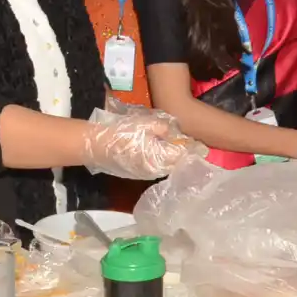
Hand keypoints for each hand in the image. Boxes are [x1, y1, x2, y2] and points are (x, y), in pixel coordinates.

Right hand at [82, 104, 196, 180]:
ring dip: (170, 159)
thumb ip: (163, 128)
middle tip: (188, 145)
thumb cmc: (121, 132)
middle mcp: (156, 169)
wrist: (95, 146)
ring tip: (173, 148)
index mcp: (161, 157)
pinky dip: (159, 160)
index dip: (193, 150)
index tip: (202, 147)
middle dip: (182, 155)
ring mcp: (145, 173)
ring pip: (164, 166)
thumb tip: (174, 133)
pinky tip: (156, 152)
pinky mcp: (135, 173)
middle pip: (175, 163)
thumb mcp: (145, 123)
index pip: (183, 155)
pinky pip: (153, 167)